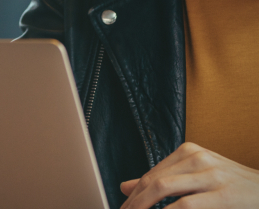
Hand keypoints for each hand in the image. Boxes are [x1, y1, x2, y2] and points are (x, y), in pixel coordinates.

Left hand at [120, 142, 258, 207]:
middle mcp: (197, 157)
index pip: (152, 173)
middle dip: (135, 202)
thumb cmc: (230, 185)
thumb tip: (125, 186)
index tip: (124, 208)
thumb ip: (164, 179)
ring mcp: (210, 174)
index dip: (134, 194)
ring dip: (144, 206)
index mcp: (189, 151)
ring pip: (164, 188)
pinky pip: (185, 206)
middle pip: (154, 180)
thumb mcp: (196, 176)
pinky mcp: (222, 195)